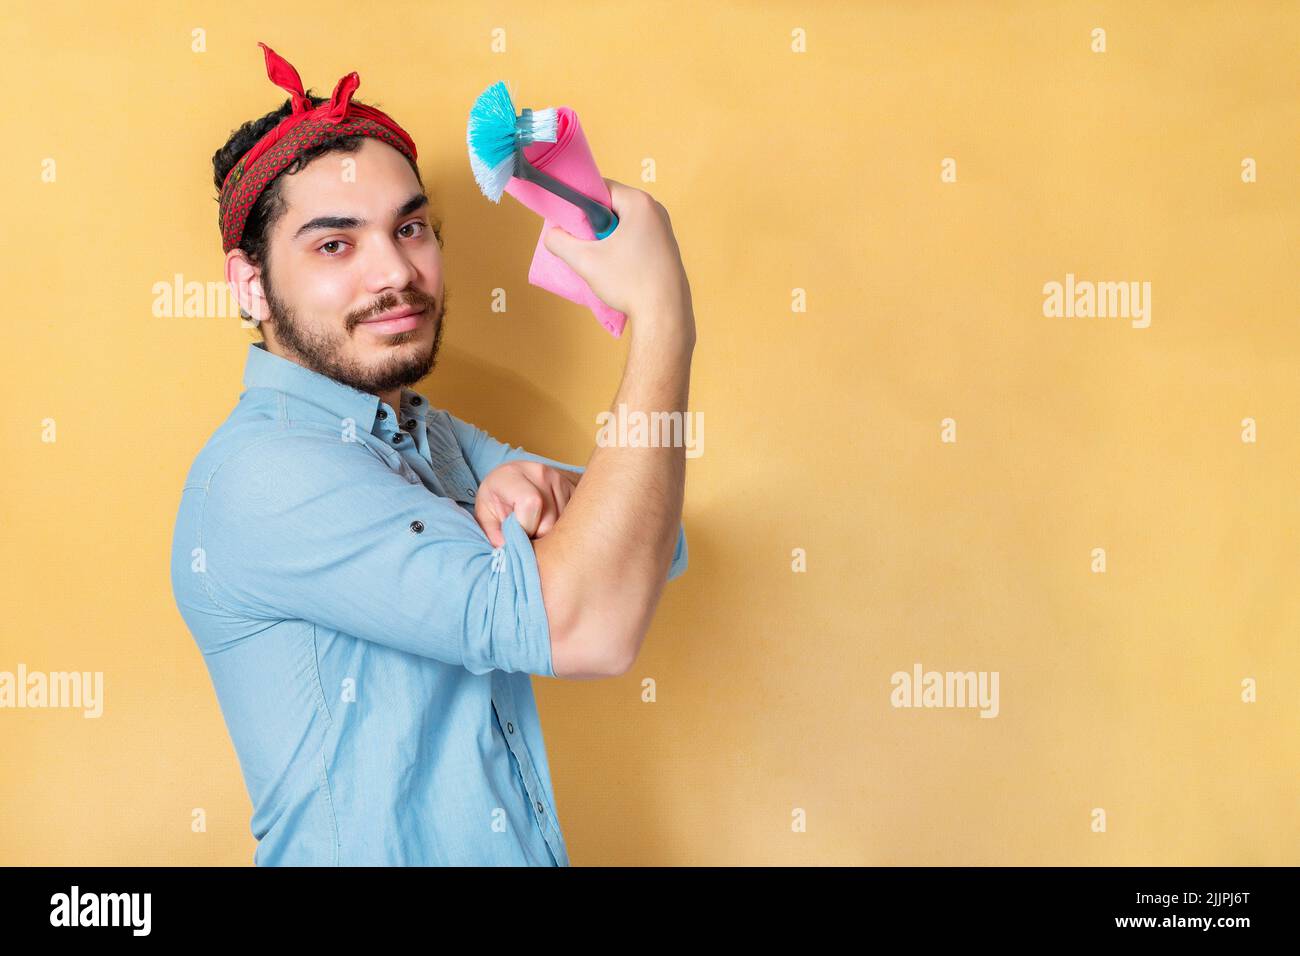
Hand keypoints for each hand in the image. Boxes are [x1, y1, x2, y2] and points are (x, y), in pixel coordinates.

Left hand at [473, 461, 580, 547]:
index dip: (524, 527)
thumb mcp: (485, 516)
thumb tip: (510, 553)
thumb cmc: (496, 500)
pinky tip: (548, 524)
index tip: (516, 532)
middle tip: (524, 533)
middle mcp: (541, 473)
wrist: (510, 480)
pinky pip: (573, 520)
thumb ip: (495, 534)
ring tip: (535, 526)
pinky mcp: (573, 489)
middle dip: (537, 536)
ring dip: (550, 534)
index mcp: (512, 475)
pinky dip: (561, 529)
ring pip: (564, 524)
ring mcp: (560, 479)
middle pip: (549, 521)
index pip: (531, 504)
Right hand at [543, 178, 694, 335]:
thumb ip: (559, 242)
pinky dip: (622, 247)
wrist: (665, 315)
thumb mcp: (585, 261)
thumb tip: (551, 234)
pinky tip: (618, 269)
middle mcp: (656, 209)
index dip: (581, 203)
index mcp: (639, 202)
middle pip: (612, 206)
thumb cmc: (628, 282)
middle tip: (584, 246)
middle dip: (594, 224)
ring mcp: (664, 229)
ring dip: (607, 238)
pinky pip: (636, 237)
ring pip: (623, 224)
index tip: (571, 223)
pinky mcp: (666, 248)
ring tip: (601, 261)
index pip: (600, 188)